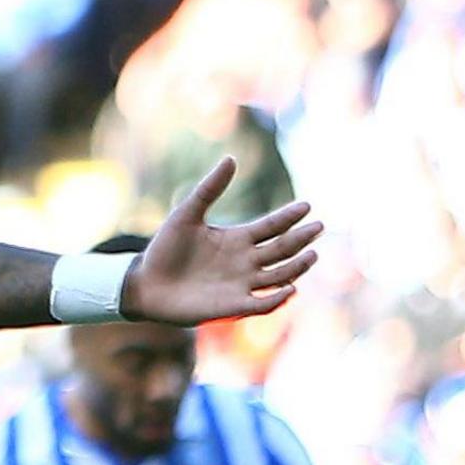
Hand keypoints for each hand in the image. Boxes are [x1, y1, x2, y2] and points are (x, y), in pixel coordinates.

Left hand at [122, 158, 323, 325]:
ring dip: (297, 267)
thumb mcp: (187, 214)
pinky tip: (290, 288)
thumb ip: (210, 189)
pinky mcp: (234, 306)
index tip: (307, 206)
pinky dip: (278, 298)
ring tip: (312, 254)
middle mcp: (246, 261)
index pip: (272, 226)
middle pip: (282, 249)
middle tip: (319, 227)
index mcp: (237, 238)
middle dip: (301, 239)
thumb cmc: (164, 249)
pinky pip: (263, 303)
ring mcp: (242, 284)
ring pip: (280, 275)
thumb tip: (231, 158)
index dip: (289, 217)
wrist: (145, 284)